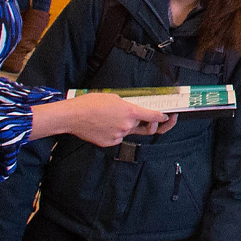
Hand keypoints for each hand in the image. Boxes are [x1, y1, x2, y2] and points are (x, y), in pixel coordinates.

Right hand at [32, 94, 171, 146]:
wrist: (72, 116)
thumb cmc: (90, 103)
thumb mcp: (113, 97)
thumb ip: (127, 105)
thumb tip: (133, 110)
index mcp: (130, 112)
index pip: (154, 116)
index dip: (163, 117)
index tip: (168, 117)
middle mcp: (127, 126)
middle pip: (143, 127)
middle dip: (148, 124)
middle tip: (148, 120)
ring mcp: (118, 136)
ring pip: (129, 132)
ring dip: (125, 125)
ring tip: (110, 117)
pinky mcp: (110, 143)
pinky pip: (118, 138)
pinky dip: (115, 132)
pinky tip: (103, 124)